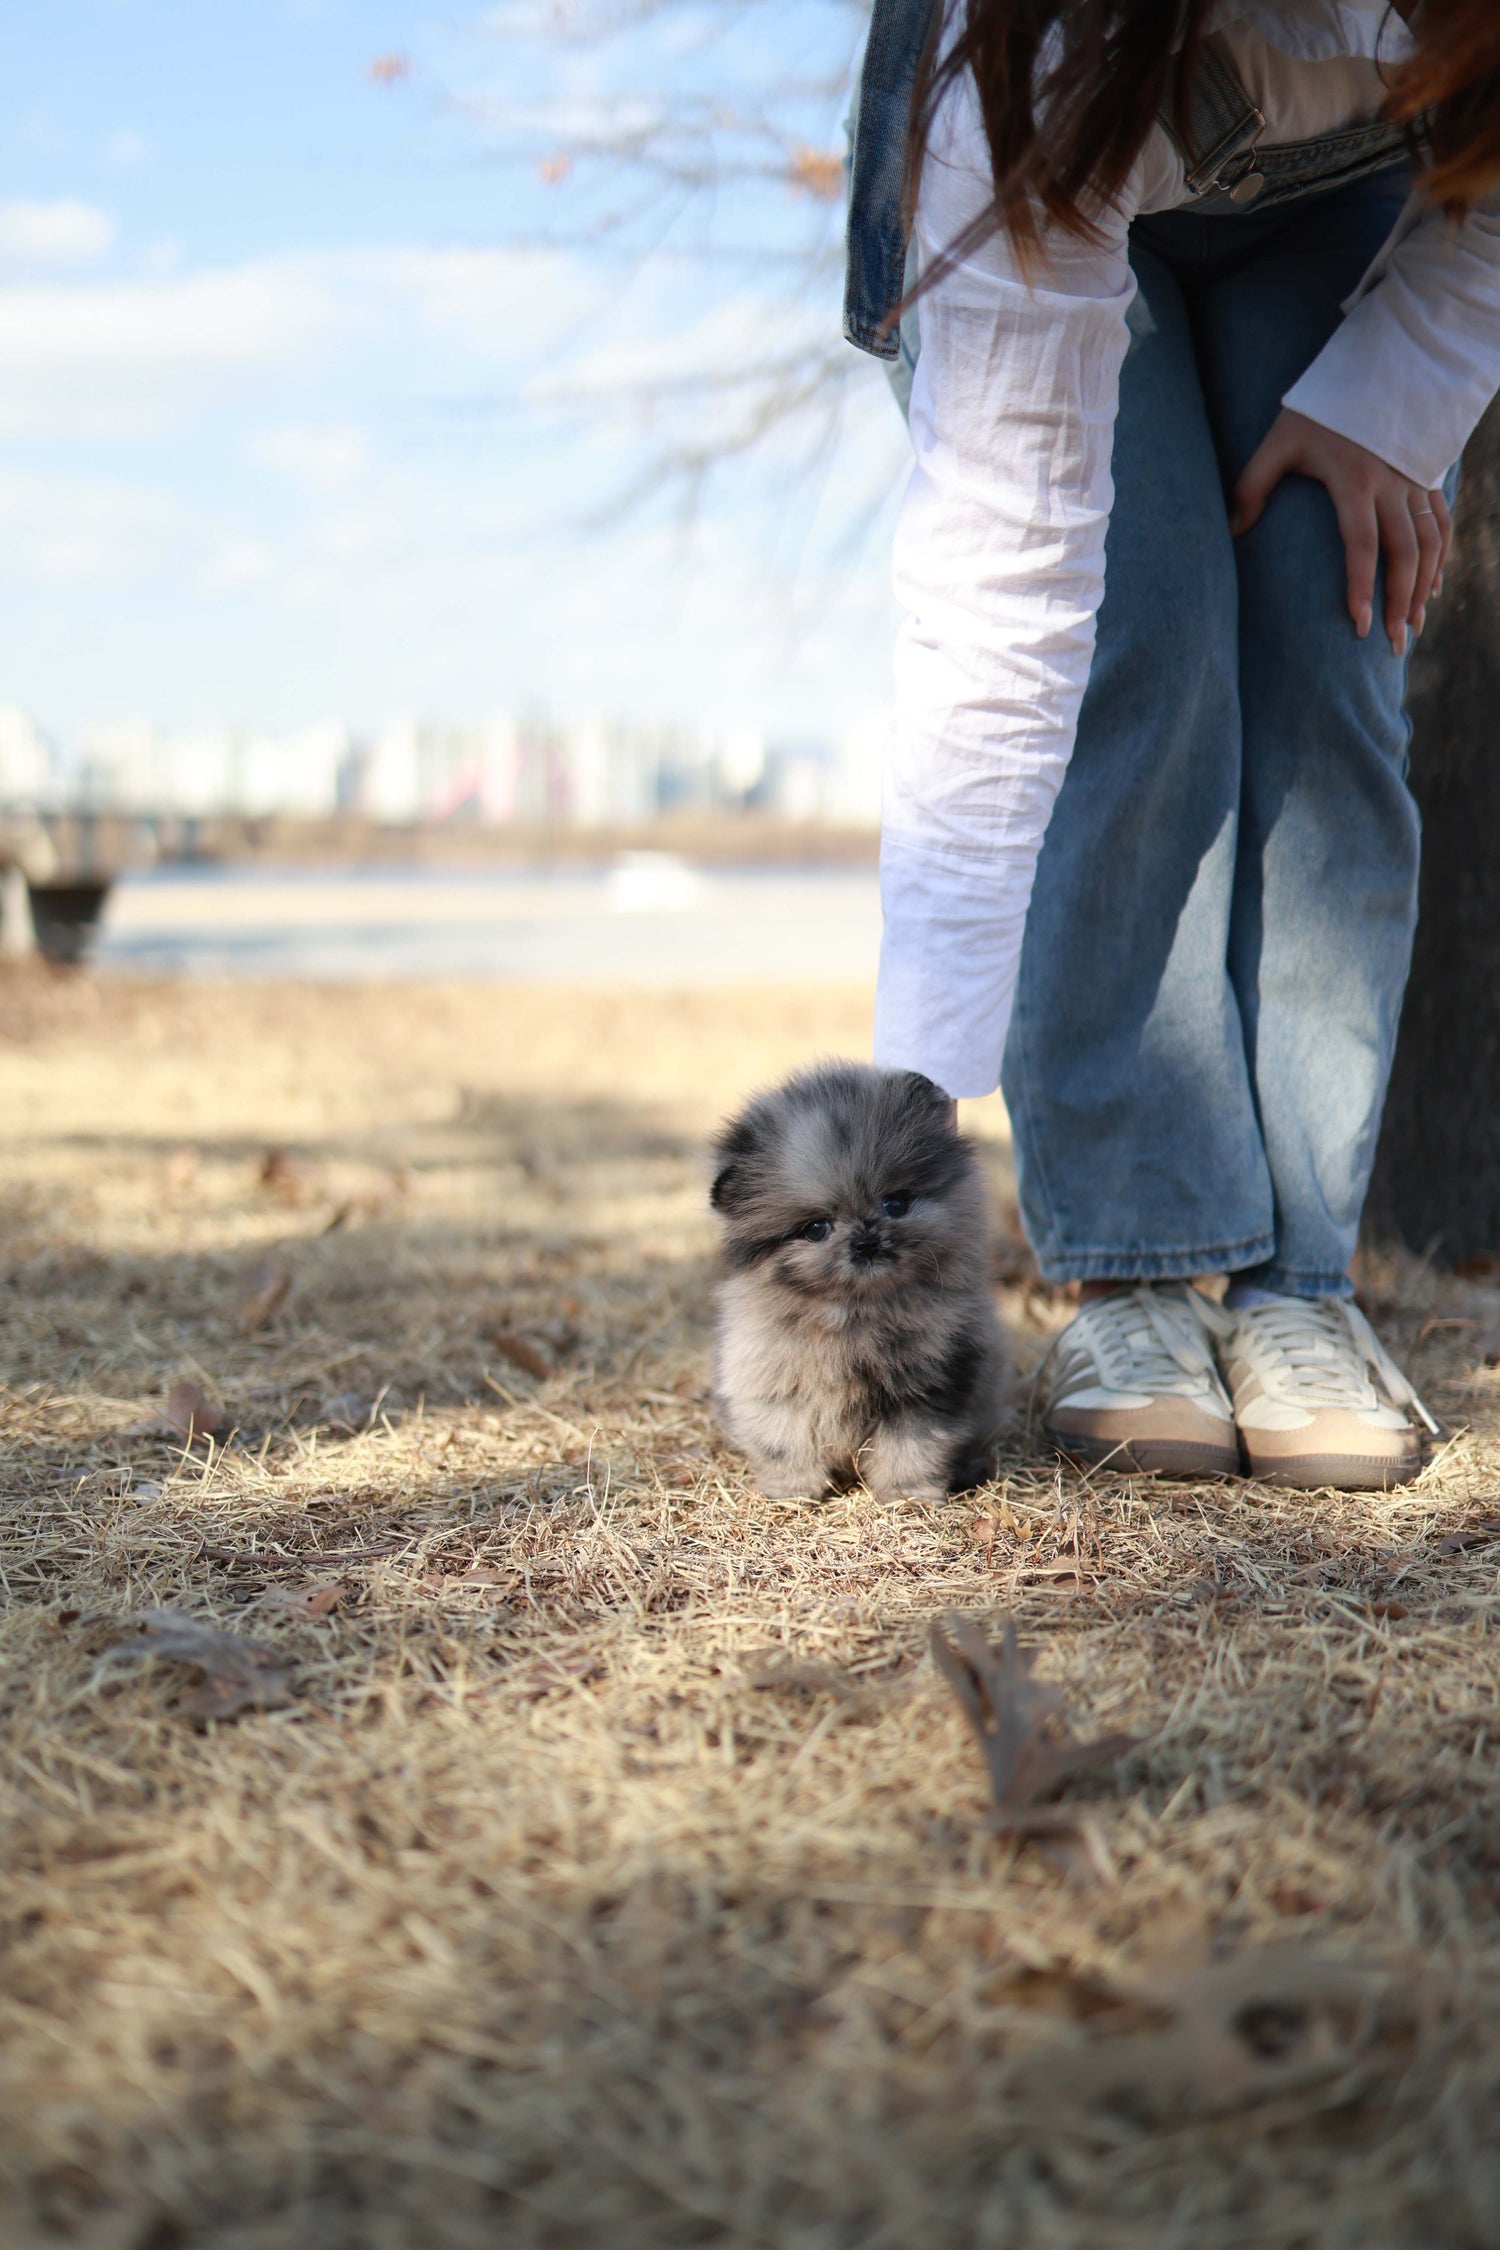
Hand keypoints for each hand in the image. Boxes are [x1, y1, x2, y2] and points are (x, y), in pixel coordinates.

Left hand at [1230, 407, 1450, 657]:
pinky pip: (1442, 524)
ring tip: (1414, 629)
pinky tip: (1433, 591)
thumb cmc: (1317, 411)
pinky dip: (1441, 559)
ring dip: (1424, 589)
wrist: (1370, 370)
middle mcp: (1390, 485)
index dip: (1361, 587)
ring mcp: (1414, 482)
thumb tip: (1233, 531)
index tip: (1359, 625)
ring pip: (1430, 544)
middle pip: (1404, 553)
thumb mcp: (1278, 442)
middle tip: (1393, 645)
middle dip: (1402, 602)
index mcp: (1353, 480)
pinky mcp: (1428, 478)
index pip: (1361, 545)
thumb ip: (1252, 484)